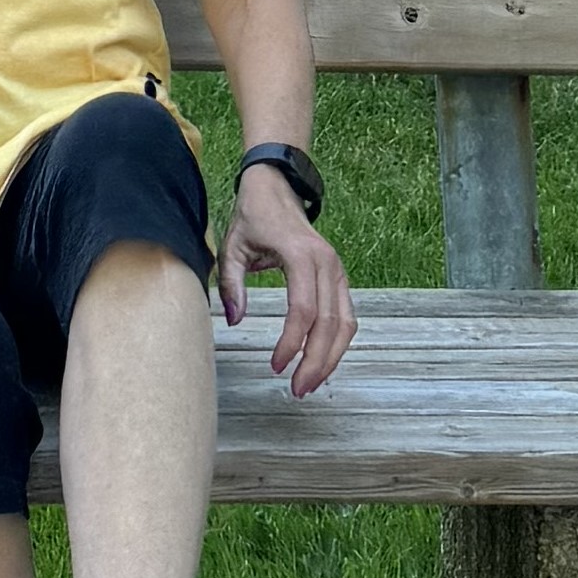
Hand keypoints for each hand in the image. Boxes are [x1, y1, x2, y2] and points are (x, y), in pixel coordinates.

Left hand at [218, 168, 355, 398]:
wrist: (278, 188)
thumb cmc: (254, 216)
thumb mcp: (232, 247)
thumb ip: (231, 283)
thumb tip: (235, 319)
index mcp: (301, 256)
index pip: (303, 310)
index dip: (291, 343)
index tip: (276, 366)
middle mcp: (327, 264)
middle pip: (330, 323)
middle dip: (316, 361)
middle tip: (298, 389)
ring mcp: (337, 271)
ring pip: (345, 323)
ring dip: (331, 357)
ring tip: (310, 383)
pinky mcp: (338, 278)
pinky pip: (346, 316)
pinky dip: (337, 342)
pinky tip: (320, 361)